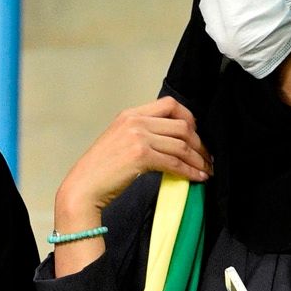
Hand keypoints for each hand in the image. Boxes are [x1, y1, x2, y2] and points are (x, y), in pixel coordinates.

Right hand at [56, 97, 211, 224]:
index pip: (169, 104)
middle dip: (199, 142)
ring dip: (198, 159)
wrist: (84, 186)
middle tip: (206, 157)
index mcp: (130, 114)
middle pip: (182, 125)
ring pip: (181, 144)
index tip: (196, 135)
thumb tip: (172, 141)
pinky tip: (196, 178)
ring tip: (206, 170)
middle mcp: (135, 121)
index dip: (189, 118)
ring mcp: (138, 137)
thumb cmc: (101, 169)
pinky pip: (175, 162)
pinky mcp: (141, 155)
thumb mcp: (120, 140)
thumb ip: (142, 133)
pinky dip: (189, 171)